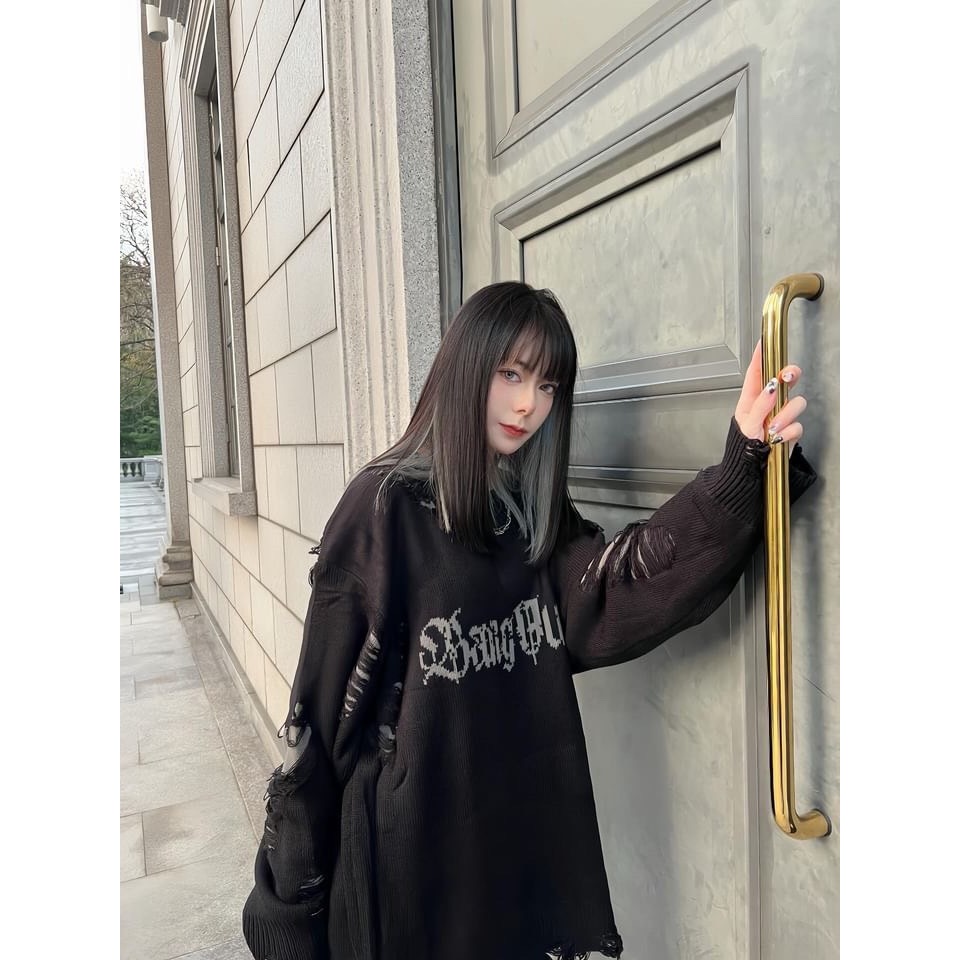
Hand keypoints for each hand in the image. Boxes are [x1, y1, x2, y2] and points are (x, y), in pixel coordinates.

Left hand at [734, 340, 805, 456]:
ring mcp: (781, 416)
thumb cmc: (742, 448)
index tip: (764, 342)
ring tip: (773, 428)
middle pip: (786, 380)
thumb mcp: (747, 424)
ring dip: (787, 414)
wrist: (750, 471)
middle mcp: (769, 404)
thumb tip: (772, 386)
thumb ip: (761, 405)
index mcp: (751, 399)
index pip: (757, 373)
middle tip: (788, 376)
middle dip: (791, 374)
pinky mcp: (791, 430)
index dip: (761, 357)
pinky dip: (789, 432)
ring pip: (796, 402)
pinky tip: (778, 439)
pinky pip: (798, 425)